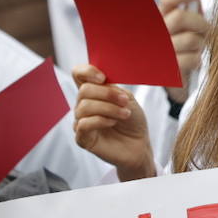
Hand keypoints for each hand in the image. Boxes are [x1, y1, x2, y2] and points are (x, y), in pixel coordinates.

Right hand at [72, 64, 155, 180]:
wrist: (139, 145)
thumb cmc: (133, 122)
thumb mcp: (127, 99)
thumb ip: (112, 88)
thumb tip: (101, 80)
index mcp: (93, 92)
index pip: (78, 74)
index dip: (86, 71)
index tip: (103, 77)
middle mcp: (83, 106)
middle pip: (84, 90)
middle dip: (107, 94)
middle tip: (124, 101)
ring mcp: (81, 122)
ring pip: (84, 107)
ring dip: (108, 108)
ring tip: (125, 114)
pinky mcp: (83, 139)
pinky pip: (83, 124)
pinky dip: (101, 120)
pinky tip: (113, 122)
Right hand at [159, 0, 208, 100]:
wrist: (170, 80)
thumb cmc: (180, 50)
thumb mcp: (184, 30)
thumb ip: (190, 14)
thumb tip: (197, 0)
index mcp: (158, 19)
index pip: (167, 0)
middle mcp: (154, 32)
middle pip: (180, 17)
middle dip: (201, 23)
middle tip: (208, 31)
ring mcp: (158, 51)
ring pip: (190, 39)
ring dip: (201, 44)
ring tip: (197, 50)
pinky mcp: (165, 69)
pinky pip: (191, 59)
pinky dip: (198, 60)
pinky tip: (194, 62)